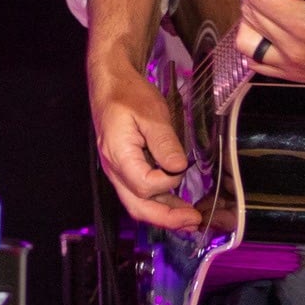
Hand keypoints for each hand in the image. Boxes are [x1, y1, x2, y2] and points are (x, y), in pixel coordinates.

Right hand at [87, 64, 198, 230]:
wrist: (111, 84)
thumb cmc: (129, 95)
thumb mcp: (151, 113)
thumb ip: (164, 142)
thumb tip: (178, 167)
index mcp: (119, 155)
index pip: (145, 185)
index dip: (168, 182)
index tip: (182, 167)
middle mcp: (114, 169)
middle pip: (137, 206)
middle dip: (166, 218)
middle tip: (193, 221)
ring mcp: (118, 170)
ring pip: (137, 204)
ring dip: (164, 215)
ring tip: (189, 220)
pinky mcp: (125, 168)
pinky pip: (139, 193)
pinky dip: (159, 204)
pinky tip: (176, 205)